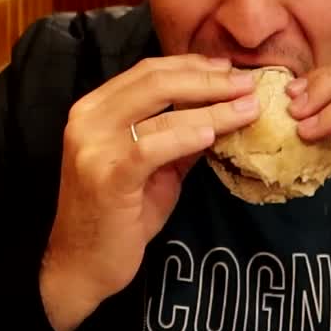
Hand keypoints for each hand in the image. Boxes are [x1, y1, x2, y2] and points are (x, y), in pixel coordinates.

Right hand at [40, 56, 259, 330]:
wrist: (83, 264)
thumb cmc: (118, 215)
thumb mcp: (152, 166)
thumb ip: (179, 136)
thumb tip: (225, 110)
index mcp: (94, 108)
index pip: (148, 71)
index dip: (192, 65)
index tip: (230, 69)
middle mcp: (88, 119)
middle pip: (156, 80)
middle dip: (209, 80)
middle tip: (248, 84)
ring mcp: (94, 147)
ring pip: (161, 110)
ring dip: (212, 107)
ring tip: (247, 107)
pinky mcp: (108, 176)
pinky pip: (153, 147)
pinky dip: (187, 136)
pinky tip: (214, 134)